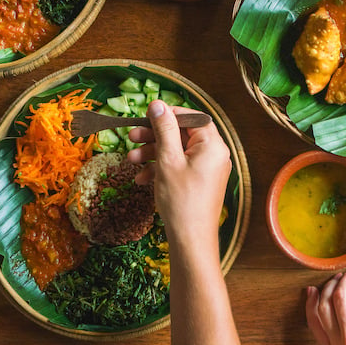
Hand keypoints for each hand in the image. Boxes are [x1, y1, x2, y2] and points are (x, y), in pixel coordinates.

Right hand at [127, 100, 230, 242]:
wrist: (190, 240)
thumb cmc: (182, 200)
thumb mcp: (168, 160)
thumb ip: (164, 129)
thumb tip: (158, 104)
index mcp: (212, 145)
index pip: (192, 117)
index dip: (168, 114)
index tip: (147, 116)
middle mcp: (214, 154)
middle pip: (182, 134)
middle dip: (155, 136)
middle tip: (132, 136)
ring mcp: (207, 169)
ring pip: (177, 152)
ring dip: (153, 153)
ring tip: (131, 159)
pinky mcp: (199, 182)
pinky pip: (179, 167)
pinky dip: (161, 169)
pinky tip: (142, 178)